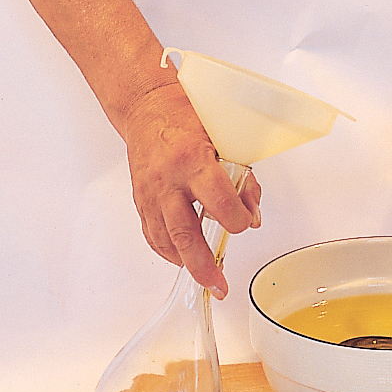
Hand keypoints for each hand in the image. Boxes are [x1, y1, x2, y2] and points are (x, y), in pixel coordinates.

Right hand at [122, 81, 261, 297]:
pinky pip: (152, 234)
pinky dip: (168, 251)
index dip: (236, 219)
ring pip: (164, 239)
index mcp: (192, 160)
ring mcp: (149, 192)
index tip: (244, 222)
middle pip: (184, 233)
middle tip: (219, 285)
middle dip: (203, 265)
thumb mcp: (226, 141)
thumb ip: (242, 181)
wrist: (148, 106)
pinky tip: (183, 259)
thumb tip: (252, 216)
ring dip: (186, 263)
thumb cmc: (189, 117)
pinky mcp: (140, 200)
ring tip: (206, 278)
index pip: (218, 202)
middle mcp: (167, 180)